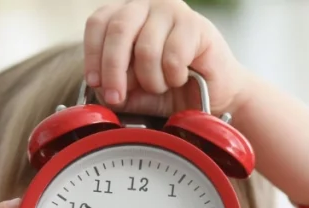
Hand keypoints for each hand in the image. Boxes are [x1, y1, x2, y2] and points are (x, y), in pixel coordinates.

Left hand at [83, 0, 249, 116]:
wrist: (216, 95)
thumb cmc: (172, 87)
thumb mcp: (134, 90)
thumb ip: (115, 87)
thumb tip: (98, 90)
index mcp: (125, 14)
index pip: (98, 24)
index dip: (93, 55)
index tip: (96, 83)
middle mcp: (146, 4)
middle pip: (118, 31)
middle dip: (114, 70)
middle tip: (117, 97)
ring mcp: (171, 10)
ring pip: (146, 48)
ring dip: (151, 80)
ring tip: (161, 87)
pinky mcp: (195, 24)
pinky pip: (172, 56)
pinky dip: (172, 77)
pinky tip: (180, 78)